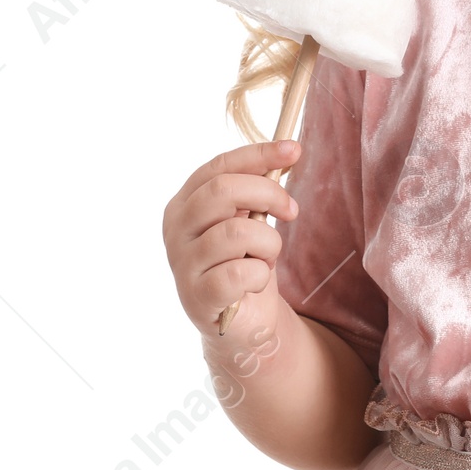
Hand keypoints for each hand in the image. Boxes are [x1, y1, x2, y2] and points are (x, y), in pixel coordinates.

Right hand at [162, 139, 299, 338]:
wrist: (244, 321)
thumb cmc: (246, 262)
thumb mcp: (250, 219)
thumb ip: (256, 189)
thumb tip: (287, 151)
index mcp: (184, 204)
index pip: (218, 167)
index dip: (258, 154)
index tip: (295, 149)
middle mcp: (175, 231)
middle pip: (222, 191)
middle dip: (268, 193)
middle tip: (291, 210)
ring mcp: (182, 264)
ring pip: (237, 232)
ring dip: (269, 242)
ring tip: (268, 256)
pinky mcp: (197, 297)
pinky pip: (239, 272)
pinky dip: (260, 274)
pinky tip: (255, 281)